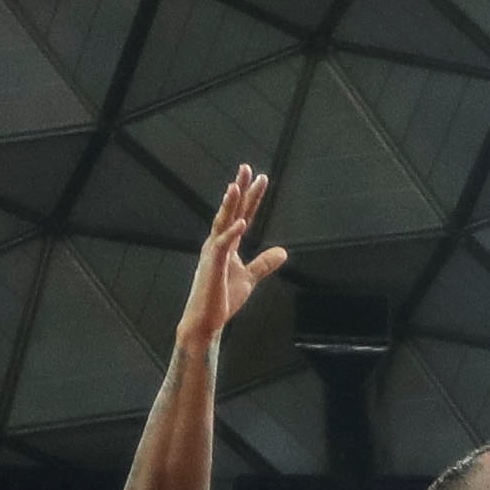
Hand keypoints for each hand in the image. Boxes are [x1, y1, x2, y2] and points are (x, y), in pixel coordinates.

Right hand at [175, 163, 284, 354]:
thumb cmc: (222, 299)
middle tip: (246, 168)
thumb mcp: (249, 278)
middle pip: (230, 212)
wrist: (206, 321)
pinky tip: (241, 223)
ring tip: (235, 186)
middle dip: (239, 190)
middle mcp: (217, 244)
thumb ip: (264, 263)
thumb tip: (283, 252)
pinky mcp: (212, 267)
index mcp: (226, 244)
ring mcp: (213, 254)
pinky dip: (231, 234)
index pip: (241, 215)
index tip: (260, 178)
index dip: (251, 197)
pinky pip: (222, 246)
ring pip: (221, 223)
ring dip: (229, 205)